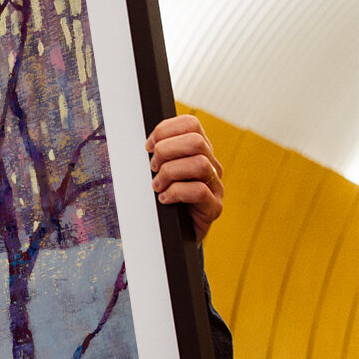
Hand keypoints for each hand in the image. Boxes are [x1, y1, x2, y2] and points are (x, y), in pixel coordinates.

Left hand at [146, 114, 223, 241]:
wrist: (176, 234)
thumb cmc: (164, 199)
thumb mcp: (158, 171)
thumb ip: (155, 155)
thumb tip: (142, 143)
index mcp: (199, 151)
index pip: (191, 124)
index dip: (166, 130)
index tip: (149, 146)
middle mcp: (211, 165)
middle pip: (195, 141)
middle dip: (166, 151)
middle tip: (152, 168)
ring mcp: (215, 186)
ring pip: (199, 164)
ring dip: (170, 173)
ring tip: (157, 186)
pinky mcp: (213, 207)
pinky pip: (198, 191)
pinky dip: (175, 193)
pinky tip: (164, 199)